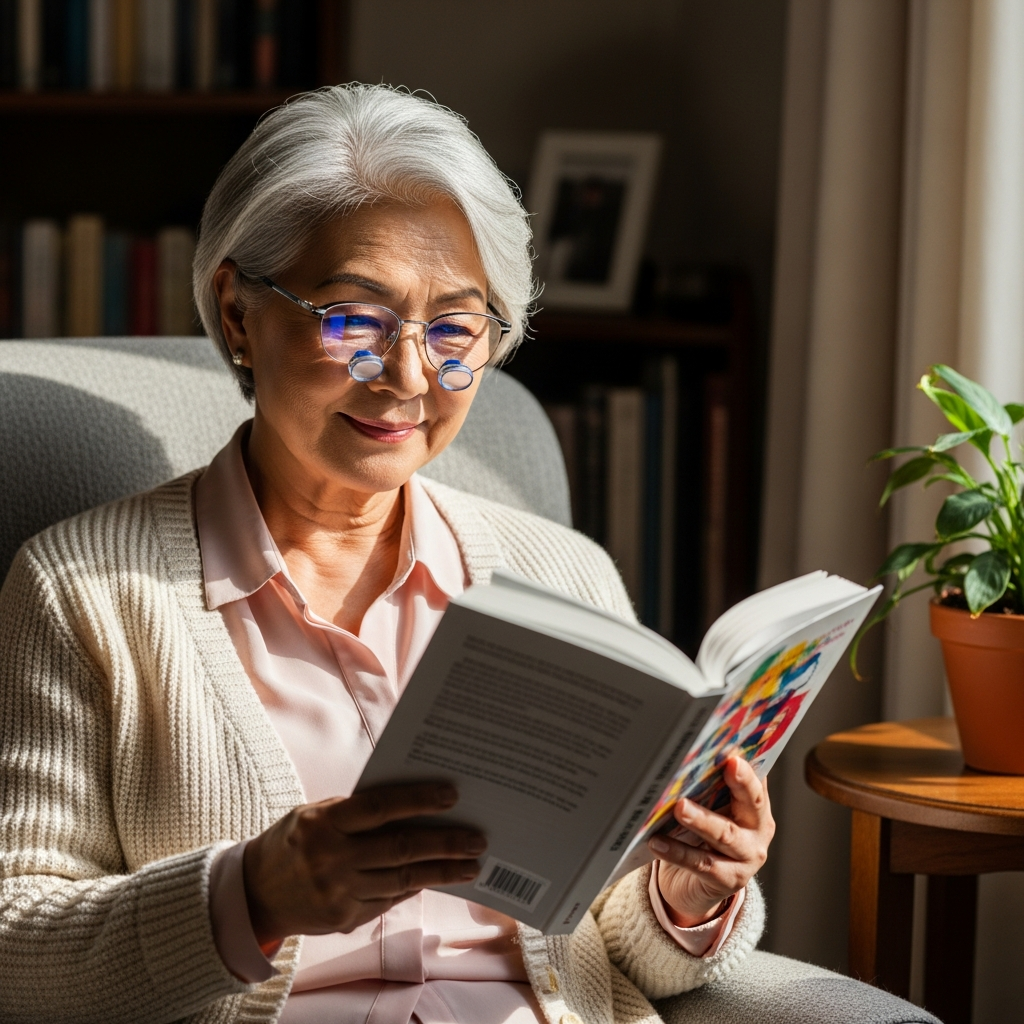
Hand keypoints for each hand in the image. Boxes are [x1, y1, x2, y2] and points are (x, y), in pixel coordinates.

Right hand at [243, 782, 485, 944]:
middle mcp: (331, 859)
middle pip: (400, 848)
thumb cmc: (294, 840)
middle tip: (477, 839)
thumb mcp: (316, 814)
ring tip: (471, 865)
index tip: (451, 796)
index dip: (418, 801)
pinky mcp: (345, 918)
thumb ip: (357, 811)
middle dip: (444, 843)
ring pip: (402, 879)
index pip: (381, 807)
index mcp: (324, 823)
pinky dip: (416, 886)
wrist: (254, 893)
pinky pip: (389, 899)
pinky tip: (438, 877)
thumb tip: (412, 805)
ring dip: (441, 871)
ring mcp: (338, 893)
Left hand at [648, 757, 773, 926]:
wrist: (695, 885)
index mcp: (756, 806)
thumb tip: (689, 752)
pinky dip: (677, 851)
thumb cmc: (701, 835)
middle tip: (728, 764)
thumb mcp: (712, 809)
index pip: (757, 780)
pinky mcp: (727, 881)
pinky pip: (701, 863)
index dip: (750, 765)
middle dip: (741, 783)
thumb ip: (709, 786)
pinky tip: (656, 841)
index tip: (738, 749)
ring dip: (701, 819)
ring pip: (724, 834)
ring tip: (680, 807)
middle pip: (752, 803)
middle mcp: (758, 830)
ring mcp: (746, 858)